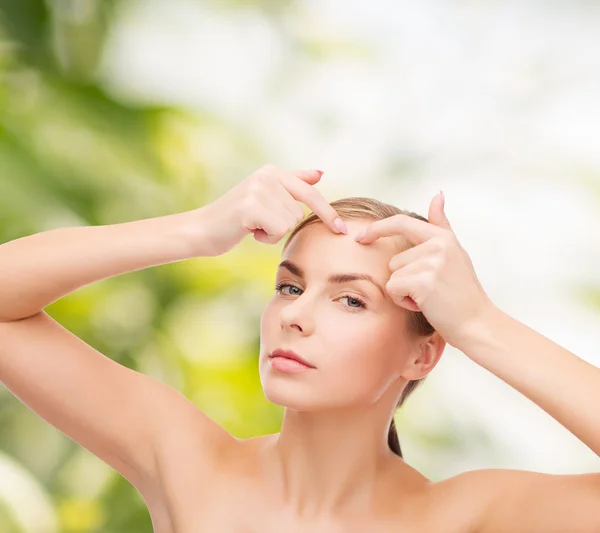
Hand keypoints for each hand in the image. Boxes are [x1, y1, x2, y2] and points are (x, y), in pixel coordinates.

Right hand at [193, 164, 345, 256]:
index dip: (327, 212)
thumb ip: (293, 183)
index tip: (342, 229)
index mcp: (272, 171)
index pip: (309, 193)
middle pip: (299, 213)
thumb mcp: (265, 196)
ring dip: (273, 232)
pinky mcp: (250, 206)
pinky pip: (278, 230)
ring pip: (290, 223)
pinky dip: (266, 238)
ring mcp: (258, 189)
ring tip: (252, 226)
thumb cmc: (235, 219)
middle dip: (282, 225)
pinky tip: (248, 231)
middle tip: (258, 224)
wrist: (201, 230)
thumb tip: (320, 173)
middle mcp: (266, 175)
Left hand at [355, 192, 493, 346]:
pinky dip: (403, 301)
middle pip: (394, 260)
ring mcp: (431, 262)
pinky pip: (393, 289)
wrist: (476, 323)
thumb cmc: (462, 293)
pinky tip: (424, 305)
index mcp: (443, 237)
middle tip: (430, 291)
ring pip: (392, 275)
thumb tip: (437, 194)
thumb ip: (441, 225)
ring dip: (404, 291)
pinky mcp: (423, 281)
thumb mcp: (455, 253)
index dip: (377, 228)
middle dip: (405, 279)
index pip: (402, 223)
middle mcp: (437, 245)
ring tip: (430, 298)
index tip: (360, 236)